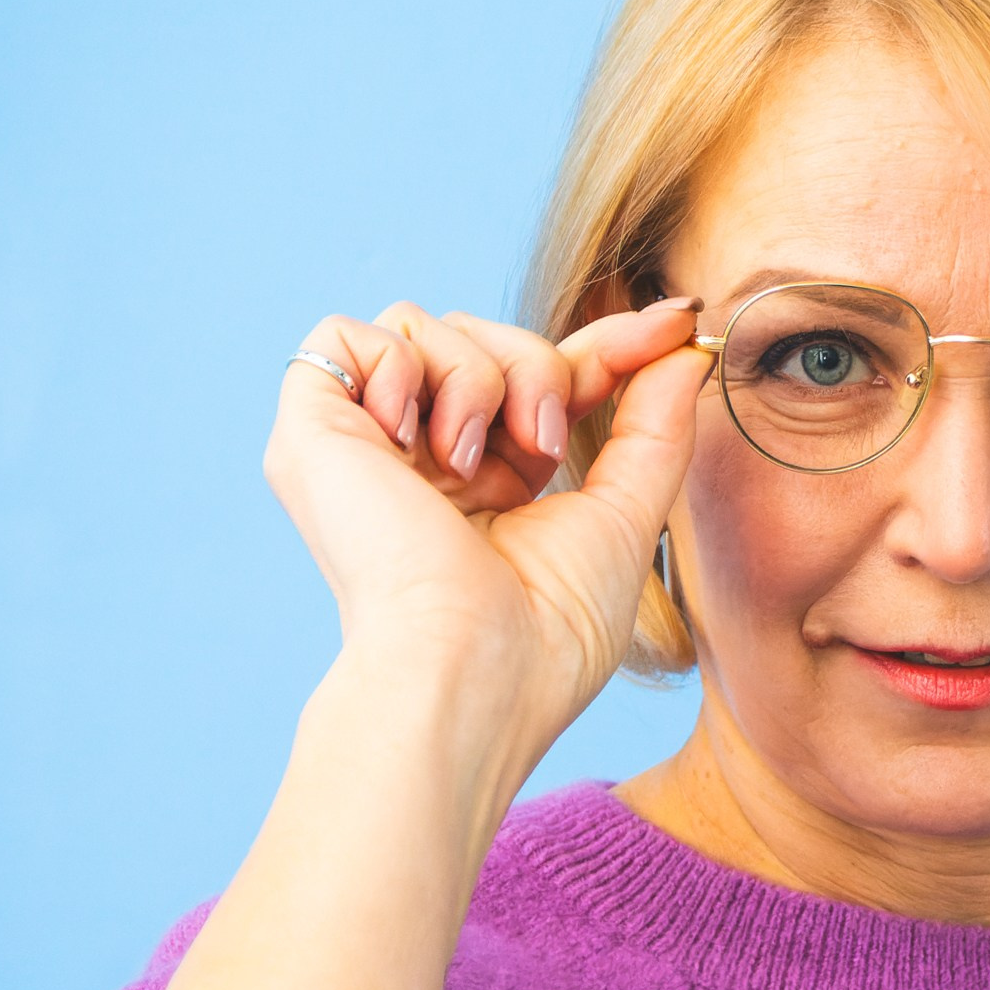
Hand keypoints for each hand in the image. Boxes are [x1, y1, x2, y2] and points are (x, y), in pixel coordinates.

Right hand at [266, 294, 711, 771]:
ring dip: (476, 377)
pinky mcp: (309, 433)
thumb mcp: (624, 512)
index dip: (605, 342)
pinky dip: (397, 365)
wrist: (472, 666)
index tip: (672, 323)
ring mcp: (360, 446)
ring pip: (423, 324)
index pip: (538, 376)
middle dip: (536, 367)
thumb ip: (654, 423)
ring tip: (470, 463)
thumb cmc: (547, 628)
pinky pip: (342, 334)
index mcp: (483, 485)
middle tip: (542, 447)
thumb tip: (681, 344)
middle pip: (484, 334)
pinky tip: (413, 441)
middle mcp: (416, 461)